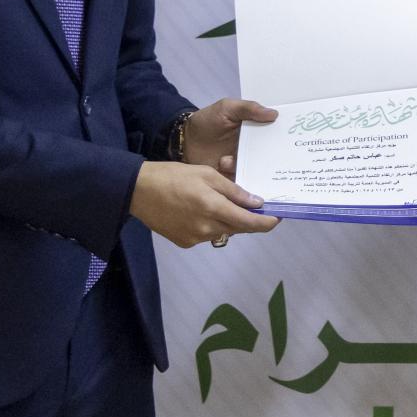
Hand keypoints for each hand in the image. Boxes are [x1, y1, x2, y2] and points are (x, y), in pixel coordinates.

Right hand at [129, 162, 279, 248]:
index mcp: (213, 208)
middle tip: (254, 206)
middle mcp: (207, 228)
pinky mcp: (185, 242)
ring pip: (223, 231)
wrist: (138, 190)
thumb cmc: (174, 175)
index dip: (266, 223)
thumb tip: (257, 203)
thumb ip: (234, 191)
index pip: (250, 222)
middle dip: (248, 219)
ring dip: (229, 221)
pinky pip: (207, 235)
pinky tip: (202, 211)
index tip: (277, 217)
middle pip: (238, 228)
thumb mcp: (207, 174)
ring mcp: (195, 238)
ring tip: (222, 203)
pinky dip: (212, 224)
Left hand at [181, 97, 277, 176]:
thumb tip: (274, 114)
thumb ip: (248, 108)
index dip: (285, 141)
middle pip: (272, 159)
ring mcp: (244, 166)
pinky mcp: (233, 178)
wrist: (184, 139)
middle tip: (270, 164)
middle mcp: (254, 151)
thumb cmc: (207, 120)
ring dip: (251, 172)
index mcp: (256, 133)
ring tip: (227, 160)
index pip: (275, 138)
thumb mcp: (227, 108)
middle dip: (275, 163)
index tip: (292, 144)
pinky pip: (243, 184)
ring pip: (258, 173)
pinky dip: (242, 185)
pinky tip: (230, 175)